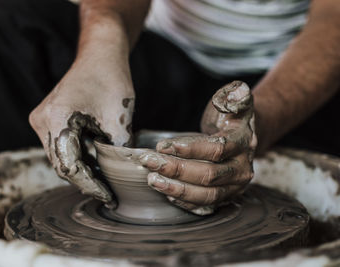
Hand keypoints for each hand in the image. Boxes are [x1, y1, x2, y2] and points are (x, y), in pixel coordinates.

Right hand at [29, 57, 133, 207]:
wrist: (101, 55)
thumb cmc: (111, 80)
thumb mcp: (119, 120)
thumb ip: (117, 152)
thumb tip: (119, 178)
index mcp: (56, 119)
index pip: (70, 166)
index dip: (90, 185)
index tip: (108, 197)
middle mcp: (41, 121)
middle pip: (61, 164)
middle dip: (85, 180)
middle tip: (108, 192)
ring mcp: (41, 120)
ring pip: (60, 158)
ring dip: (81, 170)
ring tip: (104, 180)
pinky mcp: (47, 119)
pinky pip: (60, 147)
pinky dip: (77, 157)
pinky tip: (95, 163)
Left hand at [140, 81, 256, 214]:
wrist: (241, 139)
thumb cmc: (230, 120)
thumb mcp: (234, 104)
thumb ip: (235, 97)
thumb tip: (237, 90)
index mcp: (244, 143)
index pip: (217, 149)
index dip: (190, 149)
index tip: (164, 146)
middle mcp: (242, 168)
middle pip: (209, 175)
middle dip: (176, 170)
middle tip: (150, 162)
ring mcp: (234, 186)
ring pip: (206, 195)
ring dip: (177, 189)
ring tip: (153, 180)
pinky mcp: (225, 197)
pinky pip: (204, 205)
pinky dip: (184, 201)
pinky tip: (165, 193)